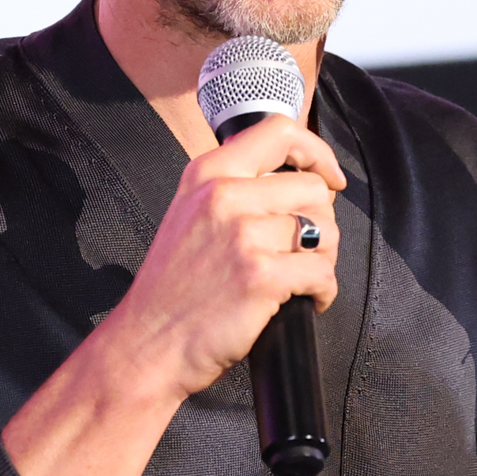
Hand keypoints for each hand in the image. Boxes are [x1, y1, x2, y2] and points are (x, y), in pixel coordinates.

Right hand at [103, 112, 346, 400]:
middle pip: (313, 189)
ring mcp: (242, 234)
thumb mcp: (190, 215)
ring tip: (299, 278)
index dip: (317, 153)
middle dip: (321, 224)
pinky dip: (321, 292)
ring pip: (324, 231)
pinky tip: (303, 301)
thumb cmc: (172, 290)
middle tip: (303, 251)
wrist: (148, 343)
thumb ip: (234, 189)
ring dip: (322, 259)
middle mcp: (223, 195)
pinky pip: (321, 273)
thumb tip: (298, 181)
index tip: (329, 178)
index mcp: (207, 174)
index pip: (279, 132)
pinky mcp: (260, 275)